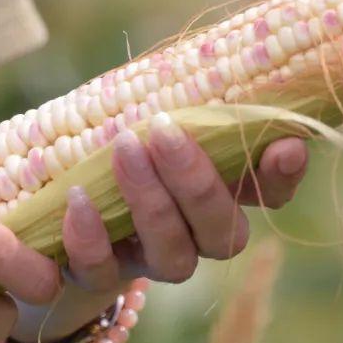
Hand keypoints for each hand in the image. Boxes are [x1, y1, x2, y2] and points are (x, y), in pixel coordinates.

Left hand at [7, 113, 306, 342]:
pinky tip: (79, 197)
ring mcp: (153, 261)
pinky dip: (91, 237)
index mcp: (224, 191)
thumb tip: (231, 65)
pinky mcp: (103, 276)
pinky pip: (103, 272)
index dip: (283, 176)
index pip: (271, 193)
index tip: (285, 146)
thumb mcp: (157, 112)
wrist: (57, 190)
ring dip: (151, 203)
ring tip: (124, 148)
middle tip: (165, 131)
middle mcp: (199, 235)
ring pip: (174, 257)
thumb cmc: (122, 136)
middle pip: (222, 230)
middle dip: (198, 183)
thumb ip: (192, 103)